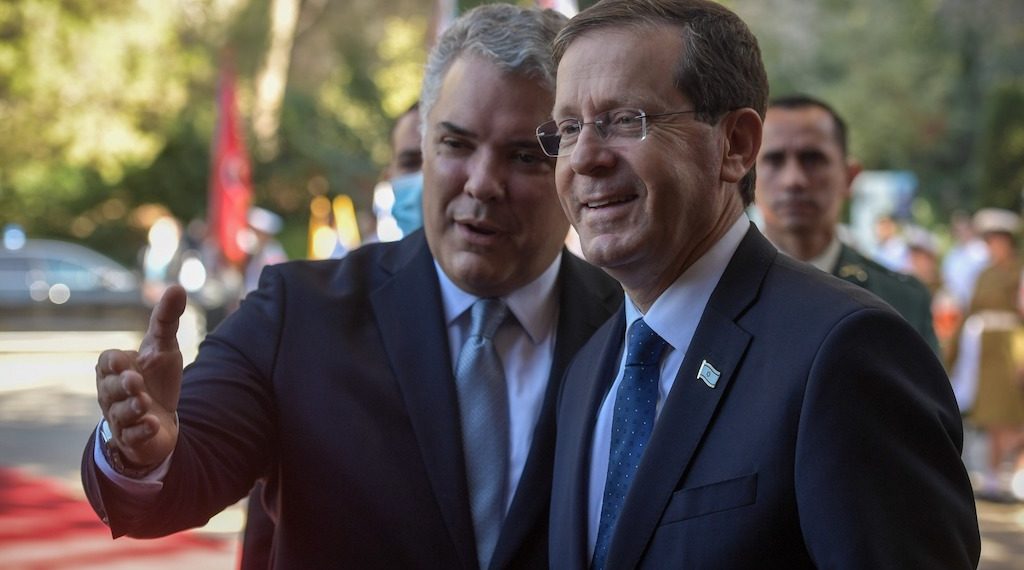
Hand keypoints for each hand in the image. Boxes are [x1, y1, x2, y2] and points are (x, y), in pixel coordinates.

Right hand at [95, 285, 187, 468]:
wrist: (162, 417)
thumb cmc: (156, 378)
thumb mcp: (163, 347)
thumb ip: (166, 319)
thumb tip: (178, 286)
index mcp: (115, 370)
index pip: (106, 362)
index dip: (113, 362)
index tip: (123, 360)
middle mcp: (112, 394)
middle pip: (109, 390)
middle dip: (121, 386)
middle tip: (133, 381)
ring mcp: (121, 418)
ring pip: (119, 414)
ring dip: (131, 408)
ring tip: (144, 402)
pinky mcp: (133, 439)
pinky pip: (132, 437)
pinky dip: (142, 430)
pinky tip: (153, 423)